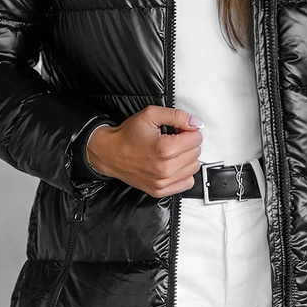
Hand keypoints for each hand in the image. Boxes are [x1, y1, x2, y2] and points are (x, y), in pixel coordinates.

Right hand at [86, 105, 203, 197]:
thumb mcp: (151, 115)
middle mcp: (165, 168)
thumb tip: (196, 123)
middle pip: (196, 153)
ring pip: (194, 168)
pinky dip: (183, 173)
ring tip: (171, 152)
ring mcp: (163, 182)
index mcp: (165, 149)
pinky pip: (187, 182)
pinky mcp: (160, 190)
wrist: (110, 153)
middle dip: (187, 143)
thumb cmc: (128, 136)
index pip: (196, 138)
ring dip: (186, 158)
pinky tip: (172, 165)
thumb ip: (177, 116)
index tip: (178, 130)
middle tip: (172, 140)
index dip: (188, 130)